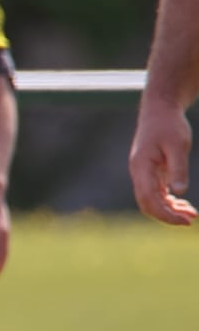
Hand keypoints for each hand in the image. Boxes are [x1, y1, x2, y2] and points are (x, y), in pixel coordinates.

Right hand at [129, 97, 196, 224]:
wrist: (159, 109)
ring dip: (169, 210)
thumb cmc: (169, 125)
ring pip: (152, 200)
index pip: (149, 199)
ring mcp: (143, 173)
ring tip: (191, 214)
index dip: (165, 214)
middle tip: (190, 220)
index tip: (185, 220)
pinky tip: (183, 204)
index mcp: (142, 168)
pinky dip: (168, 201)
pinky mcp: (150, 171)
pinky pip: (156, 193)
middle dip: (167, 215)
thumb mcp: (177, 146)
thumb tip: (180, 192)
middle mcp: (139, 173)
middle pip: (147, 204)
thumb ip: (178, 169)